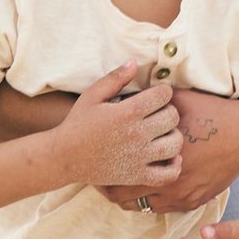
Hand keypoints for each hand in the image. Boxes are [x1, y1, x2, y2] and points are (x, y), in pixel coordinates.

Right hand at [49, 63, 182, 188]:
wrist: (63, 157)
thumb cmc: (78, 123)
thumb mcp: (92, 95)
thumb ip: (115, 78)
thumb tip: (135, 63)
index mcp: (128, 112)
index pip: (164, 95)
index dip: (162, 91)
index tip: (155, 95)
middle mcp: (137, 134)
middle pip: (173, 117)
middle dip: (168, 111)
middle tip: (156, 113)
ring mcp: (138, 157)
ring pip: (175, 143)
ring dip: (172, 135)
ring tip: (161, 133)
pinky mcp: (136, 176)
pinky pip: (168, 175)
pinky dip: (174, 166)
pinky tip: (168, 156)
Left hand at [98, 85, 238, 213]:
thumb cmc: (212, 112)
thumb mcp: (179, 100)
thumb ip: (150, 100)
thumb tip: (126, 93)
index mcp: (157, 153)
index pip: (116, 173)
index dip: (102, 173)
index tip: (96, 168)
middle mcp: (166, 178)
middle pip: (124, 196)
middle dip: (110, 190)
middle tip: (101, 184)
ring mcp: (180, 193)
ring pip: (143, 205)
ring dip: (131, 198)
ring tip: (122, 190)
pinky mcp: (194, 200)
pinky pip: (164, 208)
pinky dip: (154, 201)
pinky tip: (149, 192)